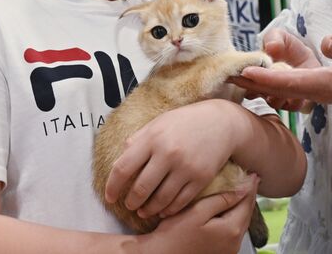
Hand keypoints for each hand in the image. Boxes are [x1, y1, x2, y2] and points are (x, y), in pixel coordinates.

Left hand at [105, 100, 239, 218]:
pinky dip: (169, 210)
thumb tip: (121, 156)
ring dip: (148, 209)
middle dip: (131, 202)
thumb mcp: (159, 122)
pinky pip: (180, 202)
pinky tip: (163, 210)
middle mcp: (167, 153)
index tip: (109, 196)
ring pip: (160, 199)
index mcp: (152, 138)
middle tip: (129, 205)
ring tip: (144, 211)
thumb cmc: (186, 121)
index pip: (123, 168)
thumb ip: (139, 139)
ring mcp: (185, 167)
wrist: (222, 122)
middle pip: (140, 188)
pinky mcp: (201, 178)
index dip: (112, 186)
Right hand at [138, 174, 259, 253]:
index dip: (250, 187)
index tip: (253, 175)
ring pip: (240, 222)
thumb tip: (240, 190)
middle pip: (246, 214)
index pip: (247, 203)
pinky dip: (233, 217)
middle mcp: (234, 243)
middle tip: (249, 180)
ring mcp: (228, 250)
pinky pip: (232, 231)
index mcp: (231, 230)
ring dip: (240, 206)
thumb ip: (221, 200)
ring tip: (240, 191)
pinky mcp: (220, 252)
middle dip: (248, 196)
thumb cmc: (174, 235)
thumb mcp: (197, 212)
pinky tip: (227, 209)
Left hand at [230, 35, 331, 109]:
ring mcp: (312, 94)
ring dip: (255, 86)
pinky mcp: (311, 91)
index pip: (290, 81)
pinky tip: (252, 81)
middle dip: (251, 83)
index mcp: (325, 84)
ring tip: (232, 77)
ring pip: (278, 92)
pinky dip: (266, 86)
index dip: (266, 77)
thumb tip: (327, 41)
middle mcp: (314, 92)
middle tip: (226, 75)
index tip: (246, 71)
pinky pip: (284, 91)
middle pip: (276, 90)